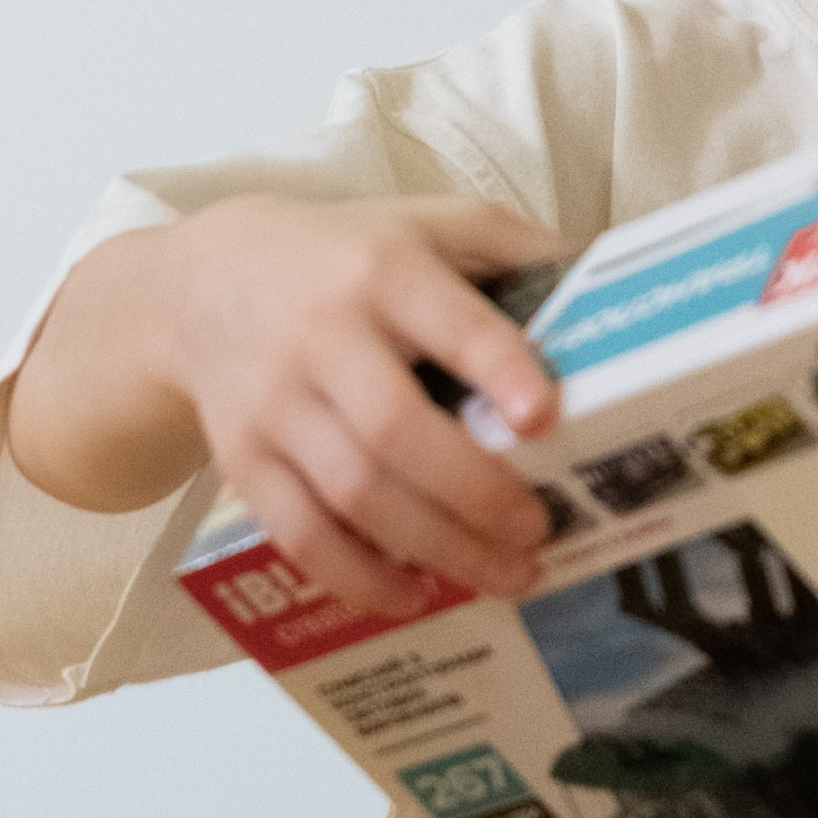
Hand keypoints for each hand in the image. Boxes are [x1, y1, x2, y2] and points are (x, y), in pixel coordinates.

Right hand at [12, 193, 561, 615]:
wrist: (204, 286)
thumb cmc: (346, 257)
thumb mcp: (428, 223)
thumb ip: (515, 248)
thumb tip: (613, 287)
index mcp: (384, 272)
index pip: (444, 320)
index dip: (494, 365)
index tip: (543, 414)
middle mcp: (323, 337)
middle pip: (395, 430)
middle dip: (475, 493)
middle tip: (540, 531)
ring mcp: (275, 404)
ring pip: (353, 493)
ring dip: (436, 548)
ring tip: (507, 576)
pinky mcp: (244, 460)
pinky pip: (299, 534)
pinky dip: (358, 576)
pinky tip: (414, 594)